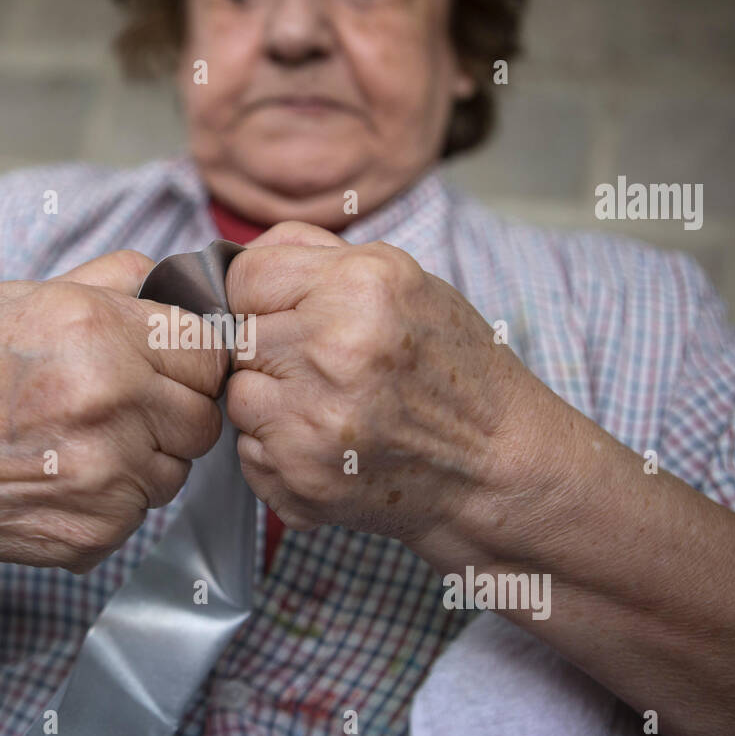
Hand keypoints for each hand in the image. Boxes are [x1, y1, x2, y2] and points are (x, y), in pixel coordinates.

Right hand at [0, 250, 228, 572]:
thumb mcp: (19, 298)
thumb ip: (107, 282)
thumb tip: (170, 278)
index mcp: (97, 330)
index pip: (207, 351)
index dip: (190, 361)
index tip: (167, 369)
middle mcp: (110, 399)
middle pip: (203, 415)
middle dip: (172, 413)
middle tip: (118, 410)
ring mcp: (107, 471)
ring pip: (178, 468)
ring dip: (145, 460)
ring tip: (78, 444)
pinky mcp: (98, 528)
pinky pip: (141, 511)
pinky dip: (113, 501)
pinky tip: (60, 480)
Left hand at [224, 222, 545, 549]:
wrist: (499, 466)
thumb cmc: (454, 369)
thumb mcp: (403, 280)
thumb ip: (314, 254)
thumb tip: (236, 260)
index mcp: (356, 289)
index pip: (243, 279)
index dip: (260, 297)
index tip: (289, 316)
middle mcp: (331, 353)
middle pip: (235, 340)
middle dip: (269, 351)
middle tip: (322, 368)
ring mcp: (311, 424)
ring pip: (237, 399)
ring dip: (270, 404)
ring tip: (329, 407)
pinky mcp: (301, 480)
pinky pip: (248, 454)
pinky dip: (279, 452)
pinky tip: (330, 447)